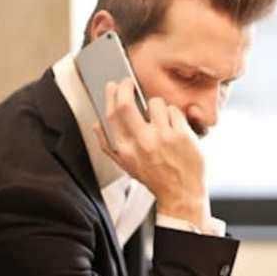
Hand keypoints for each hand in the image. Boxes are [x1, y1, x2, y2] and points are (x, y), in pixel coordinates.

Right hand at [93, 80, 206, 226]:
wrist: (180, 193)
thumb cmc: (154, 178)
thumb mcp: (125, 164)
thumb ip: (107, 145)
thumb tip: (96, 125)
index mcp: (125, 149)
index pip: (112, 115)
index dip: (111, 95)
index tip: (114, 86)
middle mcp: (141, 142)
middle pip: (126, 104)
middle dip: (126, 87)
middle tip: (130, 82)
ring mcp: (162, 137)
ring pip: (155, 103)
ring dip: (157, 105)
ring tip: (161, 118)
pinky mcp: (181, 134)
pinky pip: (174, 110)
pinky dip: (174, 115)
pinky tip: (175, 127)